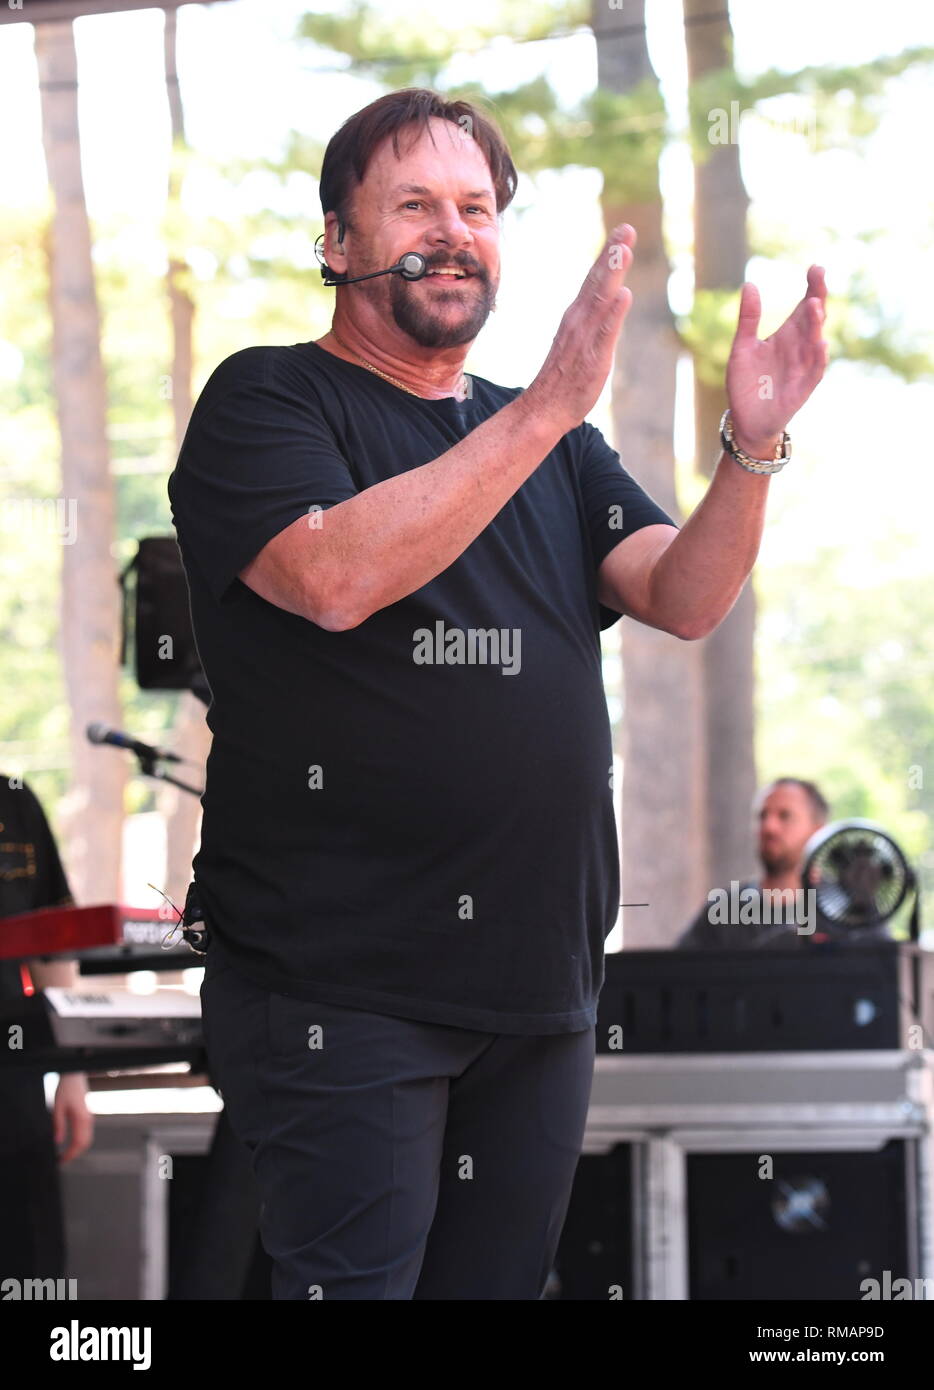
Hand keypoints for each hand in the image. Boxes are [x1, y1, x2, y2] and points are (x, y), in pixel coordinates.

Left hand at [53, 1071, 93, 1163]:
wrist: (75, 1076)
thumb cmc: (66, 1089)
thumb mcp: (58, 1107)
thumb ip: (58, 1125)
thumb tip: (58, 1141)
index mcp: (81, 1118)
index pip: (78, 1143)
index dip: (70, 1155)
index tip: (61, 1161)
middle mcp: (88, 1120)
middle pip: (85, 1144)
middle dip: (74, 1155)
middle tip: (62, 1160)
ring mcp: (89, 1118)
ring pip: (87, 1140)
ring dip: (78, 1149)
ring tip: (65, 1154)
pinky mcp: (87, 1116)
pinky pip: (87, 1134)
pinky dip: (80, 1142)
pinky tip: (71, 1144)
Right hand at [526, 222, 635, 432]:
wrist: (543, 409)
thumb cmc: (564, 378)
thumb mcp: (580, 343)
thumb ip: (595, 321)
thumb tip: (614, 297)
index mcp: (577, 317)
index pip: (595, 281)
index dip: (609, 255)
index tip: (624, 231)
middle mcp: (578, 321)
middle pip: (597, 282)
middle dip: (612, 254)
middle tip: (628, 228)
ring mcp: (584, 338)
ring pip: (600, 301)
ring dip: (612, 275)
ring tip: (624, 249)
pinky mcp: (592, 359)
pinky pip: (604, 333)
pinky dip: (613, 314)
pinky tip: (623, 295)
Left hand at [726, 266, 828, 455]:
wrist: (747, 420)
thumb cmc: (746, 383)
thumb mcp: (743, 347)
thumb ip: (748, 319)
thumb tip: (750, 285)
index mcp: (786, 335)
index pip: (803, 307)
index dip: (811, 287)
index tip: (814, 267)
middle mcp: (799, 347)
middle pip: (813, 319)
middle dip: (817, 298)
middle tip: (818, 277)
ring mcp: (803, 367)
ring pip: (815, 342)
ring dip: (817, 325)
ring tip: (815, 306)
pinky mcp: (802, 388)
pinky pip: (815, 371)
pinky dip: (818, 358)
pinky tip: (819, 344)